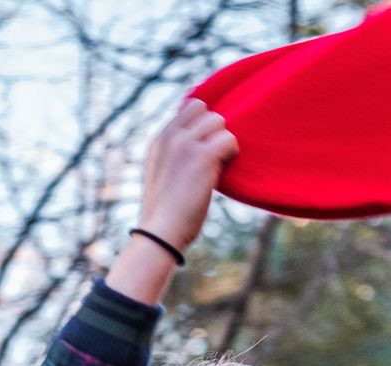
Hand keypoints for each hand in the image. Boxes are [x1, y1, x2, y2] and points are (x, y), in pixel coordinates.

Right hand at [137, 98, 237, 254]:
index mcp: (159, 141)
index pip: (188, 108)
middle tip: (213, 155)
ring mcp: (185, 144)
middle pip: (203, 109)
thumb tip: (202, 147)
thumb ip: (175, 156)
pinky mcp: (202, 156)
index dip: (202, 122)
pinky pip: (229, 139)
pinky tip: (224, 170)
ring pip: (218, 121)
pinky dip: (232, 153)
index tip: (206, 143)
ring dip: (223, 141)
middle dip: (213, 130)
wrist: (160, 233)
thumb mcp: (163, 176)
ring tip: (218, 164)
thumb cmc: (165, 214)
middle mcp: (170, 137)